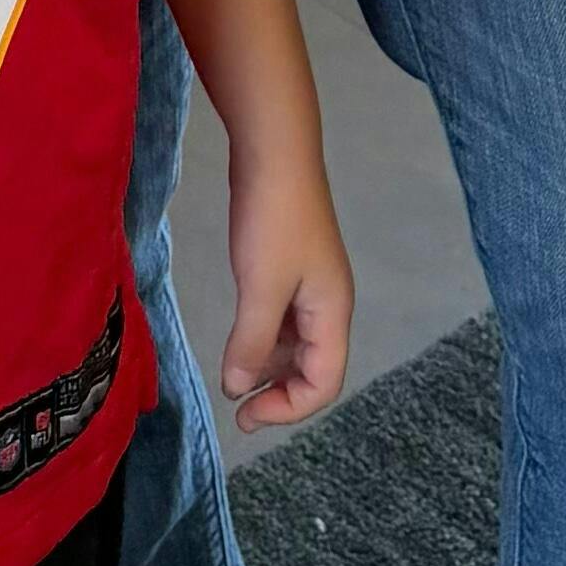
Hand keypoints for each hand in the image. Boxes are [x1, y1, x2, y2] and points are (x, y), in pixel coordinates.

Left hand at [219, 149, 351, 434]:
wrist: (274, 151)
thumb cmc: (274, 219)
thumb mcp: (260, 287)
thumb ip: (251, 342)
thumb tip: (238, 389)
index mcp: (332, 312)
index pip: (324, 383)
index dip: (289, 409)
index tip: (245, 414)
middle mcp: (327, 304)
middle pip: (313, 369)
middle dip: (279, 393)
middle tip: (237, 406)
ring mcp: (309, 286)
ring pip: (295, 346)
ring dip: (267, 367)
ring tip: (233, 375)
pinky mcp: (289, 268)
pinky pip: (281, 321)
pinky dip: (261, 338)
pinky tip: (236, 339)